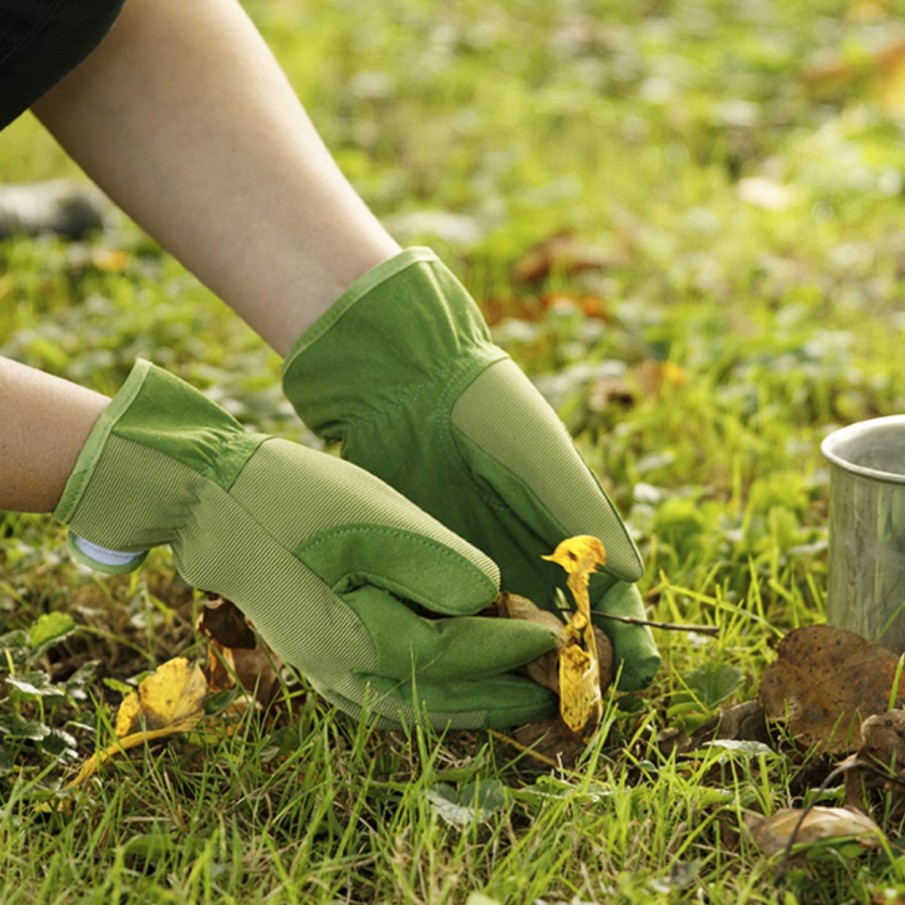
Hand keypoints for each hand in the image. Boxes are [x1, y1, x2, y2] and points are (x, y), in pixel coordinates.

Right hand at [55, 360, 557, 727]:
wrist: (215, 503)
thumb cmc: (299, 501)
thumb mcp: (380, 518)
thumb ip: (441, 567)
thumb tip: (488, 601)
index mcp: (360, 638)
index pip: (457, 655)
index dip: (510, 647)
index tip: (555, 639)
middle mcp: (341, 671)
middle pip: (437, 700)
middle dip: (498, 696)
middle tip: (548, 693)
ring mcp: (321, 670)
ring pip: (410, 708)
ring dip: (465, 706)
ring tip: (510, 700)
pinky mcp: (313, 656)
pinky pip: (382, 696)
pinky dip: (426, 698)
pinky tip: (445, 687)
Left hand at [283, 248, 660, 689]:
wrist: (412, 389)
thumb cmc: (491, 415)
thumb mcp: (544, 459)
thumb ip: (586, 514)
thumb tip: (636, 578)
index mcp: (571, 536)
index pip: (611, 602)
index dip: (628, 641)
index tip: (635, 677)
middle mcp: (532, 561)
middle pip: (566, 635)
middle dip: (576, 675)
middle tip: (573, 709)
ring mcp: (484, 570)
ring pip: (513, 640)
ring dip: (524, 676)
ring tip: (531, 710)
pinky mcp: (438, 569)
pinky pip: (460, 622)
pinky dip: (471, 652)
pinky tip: (472, 676)